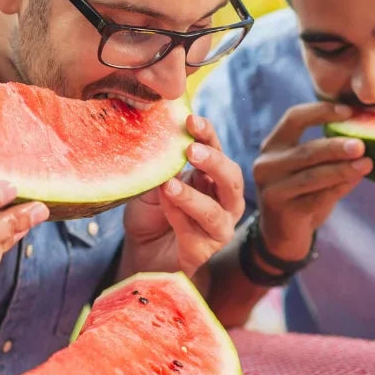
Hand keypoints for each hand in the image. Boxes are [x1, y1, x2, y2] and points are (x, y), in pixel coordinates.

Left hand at [121, 115, 242, 276]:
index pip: (217, 150)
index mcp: (213, 178)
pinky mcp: (204, 252)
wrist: (142, 255)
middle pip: (231, 179)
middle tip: (191, 150)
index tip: (190, 119)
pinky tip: (164, 205)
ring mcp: (218, 228)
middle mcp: (224, 202)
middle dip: (214, 162)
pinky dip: (179, 216)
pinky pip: (194, 233)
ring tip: (170, 185)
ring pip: (216, 211)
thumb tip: (157, 141)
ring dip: (193, 196)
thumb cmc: (152, 215)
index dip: (207, 134)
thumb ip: (160, 167)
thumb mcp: (153, 184)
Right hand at [253, 102, 371, 261]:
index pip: (293, 118)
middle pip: (306, 151)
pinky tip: (356, 180)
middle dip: (336, 147)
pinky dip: (340, 188)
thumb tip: (362, 136)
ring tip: (367, 164)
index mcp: (272, 146)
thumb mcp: (306, 168)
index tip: (349, 112)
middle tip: (361, 145)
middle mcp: (266, 165)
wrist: (282, 234)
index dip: (321, 112)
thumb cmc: (300, 192)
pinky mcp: (284, 212)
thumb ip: (326, 152)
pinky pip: (318, 197)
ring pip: (313, 176)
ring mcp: (273, 190)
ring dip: (343, 169)